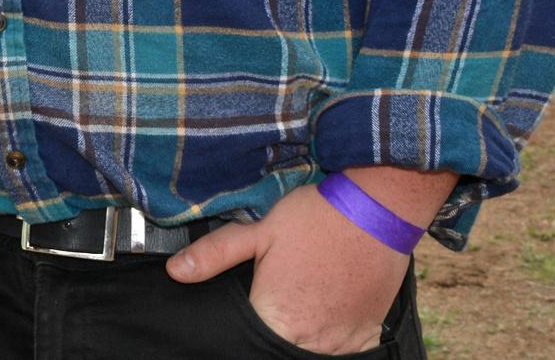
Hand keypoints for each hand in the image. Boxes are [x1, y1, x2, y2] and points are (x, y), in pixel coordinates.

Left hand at [166, 184, 413, 354]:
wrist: (377, 208)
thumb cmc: (316, 218)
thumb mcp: (259, 231)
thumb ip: (216, 254)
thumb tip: (176, 270)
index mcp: (277, 317)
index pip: (248, 336)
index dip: (247, 320)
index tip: (253, 302)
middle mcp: (309, 338)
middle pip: (279, 343)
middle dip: (275, 324)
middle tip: (280, 294)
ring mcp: (341, 340)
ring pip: (310, 349)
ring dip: (302, 331)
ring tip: (303, 297)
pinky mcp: (366, 334)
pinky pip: (342, 348)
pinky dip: (332, 335)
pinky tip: (327, 307)